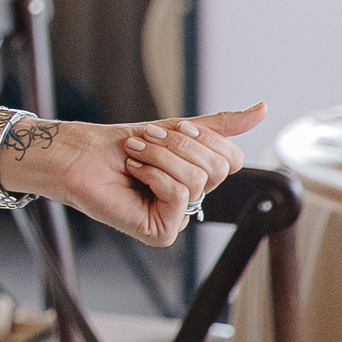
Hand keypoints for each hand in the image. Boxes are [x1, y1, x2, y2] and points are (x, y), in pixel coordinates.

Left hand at [6, 104, 262, 246]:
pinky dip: (153, 175)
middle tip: (143, 142)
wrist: (78, 155)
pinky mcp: (161, 232)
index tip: (172, 128)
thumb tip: (263, 108)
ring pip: (196, 179)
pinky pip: (178, 195)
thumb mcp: (176, 129)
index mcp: (199, 178)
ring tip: (134, 155)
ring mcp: (177, 219)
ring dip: (159, 157)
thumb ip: (218, 126)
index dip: (205, 138)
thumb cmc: (119, 144)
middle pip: (216, 169)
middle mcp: (192, 201)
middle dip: (176, 146)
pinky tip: (133, 173)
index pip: (232, 159)